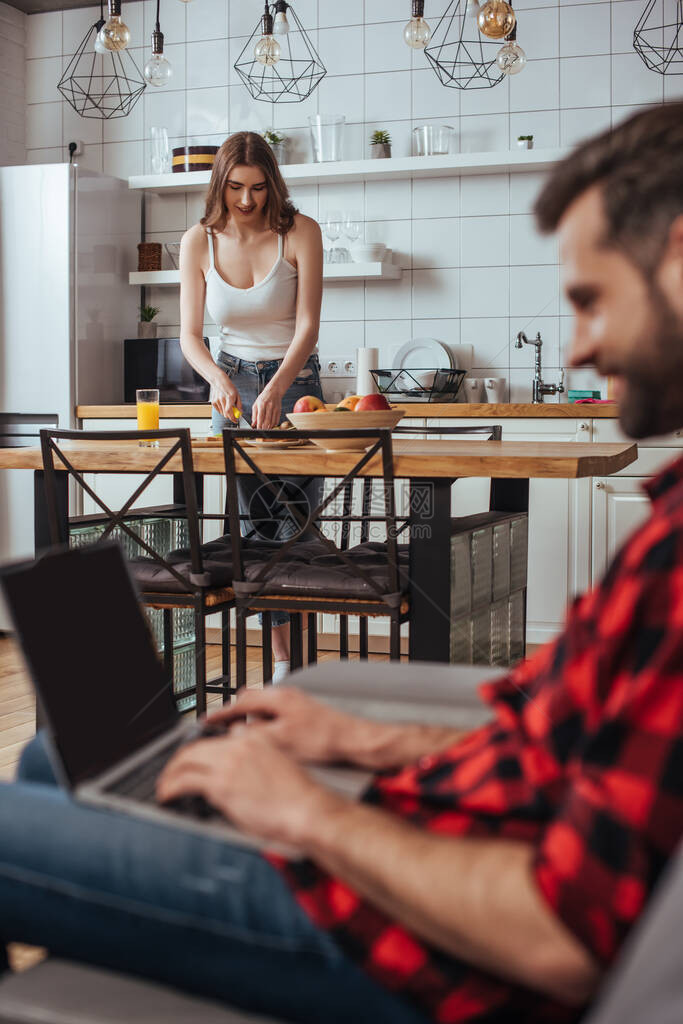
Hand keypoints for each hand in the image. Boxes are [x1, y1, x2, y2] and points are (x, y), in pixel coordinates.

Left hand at [156, 728, 342, 846]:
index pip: (215, 740)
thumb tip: (239, 772)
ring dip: (170, 774)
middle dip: (178, 761)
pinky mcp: (221, 784)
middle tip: (171, 774)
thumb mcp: (278, 766)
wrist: (307, 809)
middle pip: (195, 747)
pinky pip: (186, 780)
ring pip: (186, 761)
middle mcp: (238, 745)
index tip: (192, 762)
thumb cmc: (299, 796)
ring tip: (164, 786)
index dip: (199, 753)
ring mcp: (228, 763)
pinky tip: (167, 794)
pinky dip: (171, 787)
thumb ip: (256, 761)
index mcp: (253, 739)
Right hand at [203, 687, 370, 764]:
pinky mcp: (303, 712)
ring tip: (240, 734)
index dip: (222, 713)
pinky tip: (267, 738)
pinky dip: (264, 722)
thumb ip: (256, 734)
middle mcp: (286, 695)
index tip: (206, 720)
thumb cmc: (324, 739)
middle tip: (219, 726)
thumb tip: (235, 733)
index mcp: (278, 698)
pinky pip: (275, 713)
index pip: (241, 702)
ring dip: (250, 718)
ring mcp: (296, 702)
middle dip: (234, 713)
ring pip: (264, 707)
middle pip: (251, 700)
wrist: (353, 740)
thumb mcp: (282, 740)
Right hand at [210, 369, 240, 422]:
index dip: (232, 418)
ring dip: (226, 412)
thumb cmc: (229, 387)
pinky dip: (222, 410)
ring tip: (228, 405)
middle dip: (230, 416)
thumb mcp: (237, 395)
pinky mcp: (213, 402)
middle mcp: (222, 400)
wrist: (219, 381)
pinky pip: (218, 410)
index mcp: (229, 398)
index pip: (229, 412)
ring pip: (222, 413)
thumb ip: (239, 404)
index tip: (235, 420)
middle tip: (233, 414)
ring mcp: (216, 401)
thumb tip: (240, 412)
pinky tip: (223, 404)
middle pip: (225, 414)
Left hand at [251, 385, 282, 429]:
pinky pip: (277, 420)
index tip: (258, 429)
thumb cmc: (264, 397)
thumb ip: (254, 414)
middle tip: (262, 430)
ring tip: (266, 428)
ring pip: (273, 421)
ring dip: (269, 427)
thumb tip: (254, 423)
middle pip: (267, 420)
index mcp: (262, 404)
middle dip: (264, 427)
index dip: (259, 424)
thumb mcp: (256, 404)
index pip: (260, 416)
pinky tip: (270, 424)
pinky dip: (273, 424)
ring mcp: (275, 409)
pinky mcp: (279, 411)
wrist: (274, 391)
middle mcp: (269, 406)